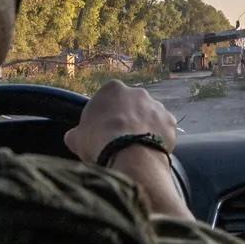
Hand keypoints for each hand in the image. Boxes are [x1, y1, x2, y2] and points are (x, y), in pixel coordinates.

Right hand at [64, 80, 191, 218]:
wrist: (129, 154)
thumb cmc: (98, 142)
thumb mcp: (76, 138)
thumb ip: (76, 133)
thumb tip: (73, 136)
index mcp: (112, 89)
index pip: (108, 99)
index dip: (105, 116)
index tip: (103, 130)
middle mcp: (137, 92)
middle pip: (131, 106)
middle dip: (127, 120)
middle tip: (120, 140)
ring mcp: (157, 105)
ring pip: (149, 117)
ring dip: (144, 128)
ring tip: (136, 149)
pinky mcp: (170, 120)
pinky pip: (163, 129)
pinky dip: (158, 138)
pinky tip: (149, 151)